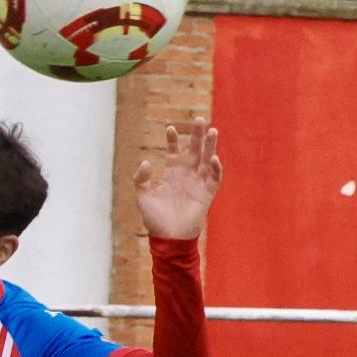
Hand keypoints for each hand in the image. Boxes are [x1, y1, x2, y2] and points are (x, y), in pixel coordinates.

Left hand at [135, 118, 221, 240]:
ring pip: (206, 159)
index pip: (174, 152)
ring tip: (212, 130)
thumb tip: (146, 162)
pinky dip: (215, 168)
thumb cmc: (154, 219)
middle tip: (198, 119)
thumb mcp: (142, 197)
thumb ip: (141, 179)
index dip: (173, 140)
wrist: (168, 237)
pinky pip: (214, 177)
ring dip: (210, 146)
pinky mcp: (207, 193)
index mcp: (171, 174)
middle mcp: (186, 175)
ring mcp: (198, 183)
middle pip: (194, 150)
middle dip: (196, 135)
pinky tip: (212, 158)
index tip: (169, 128)